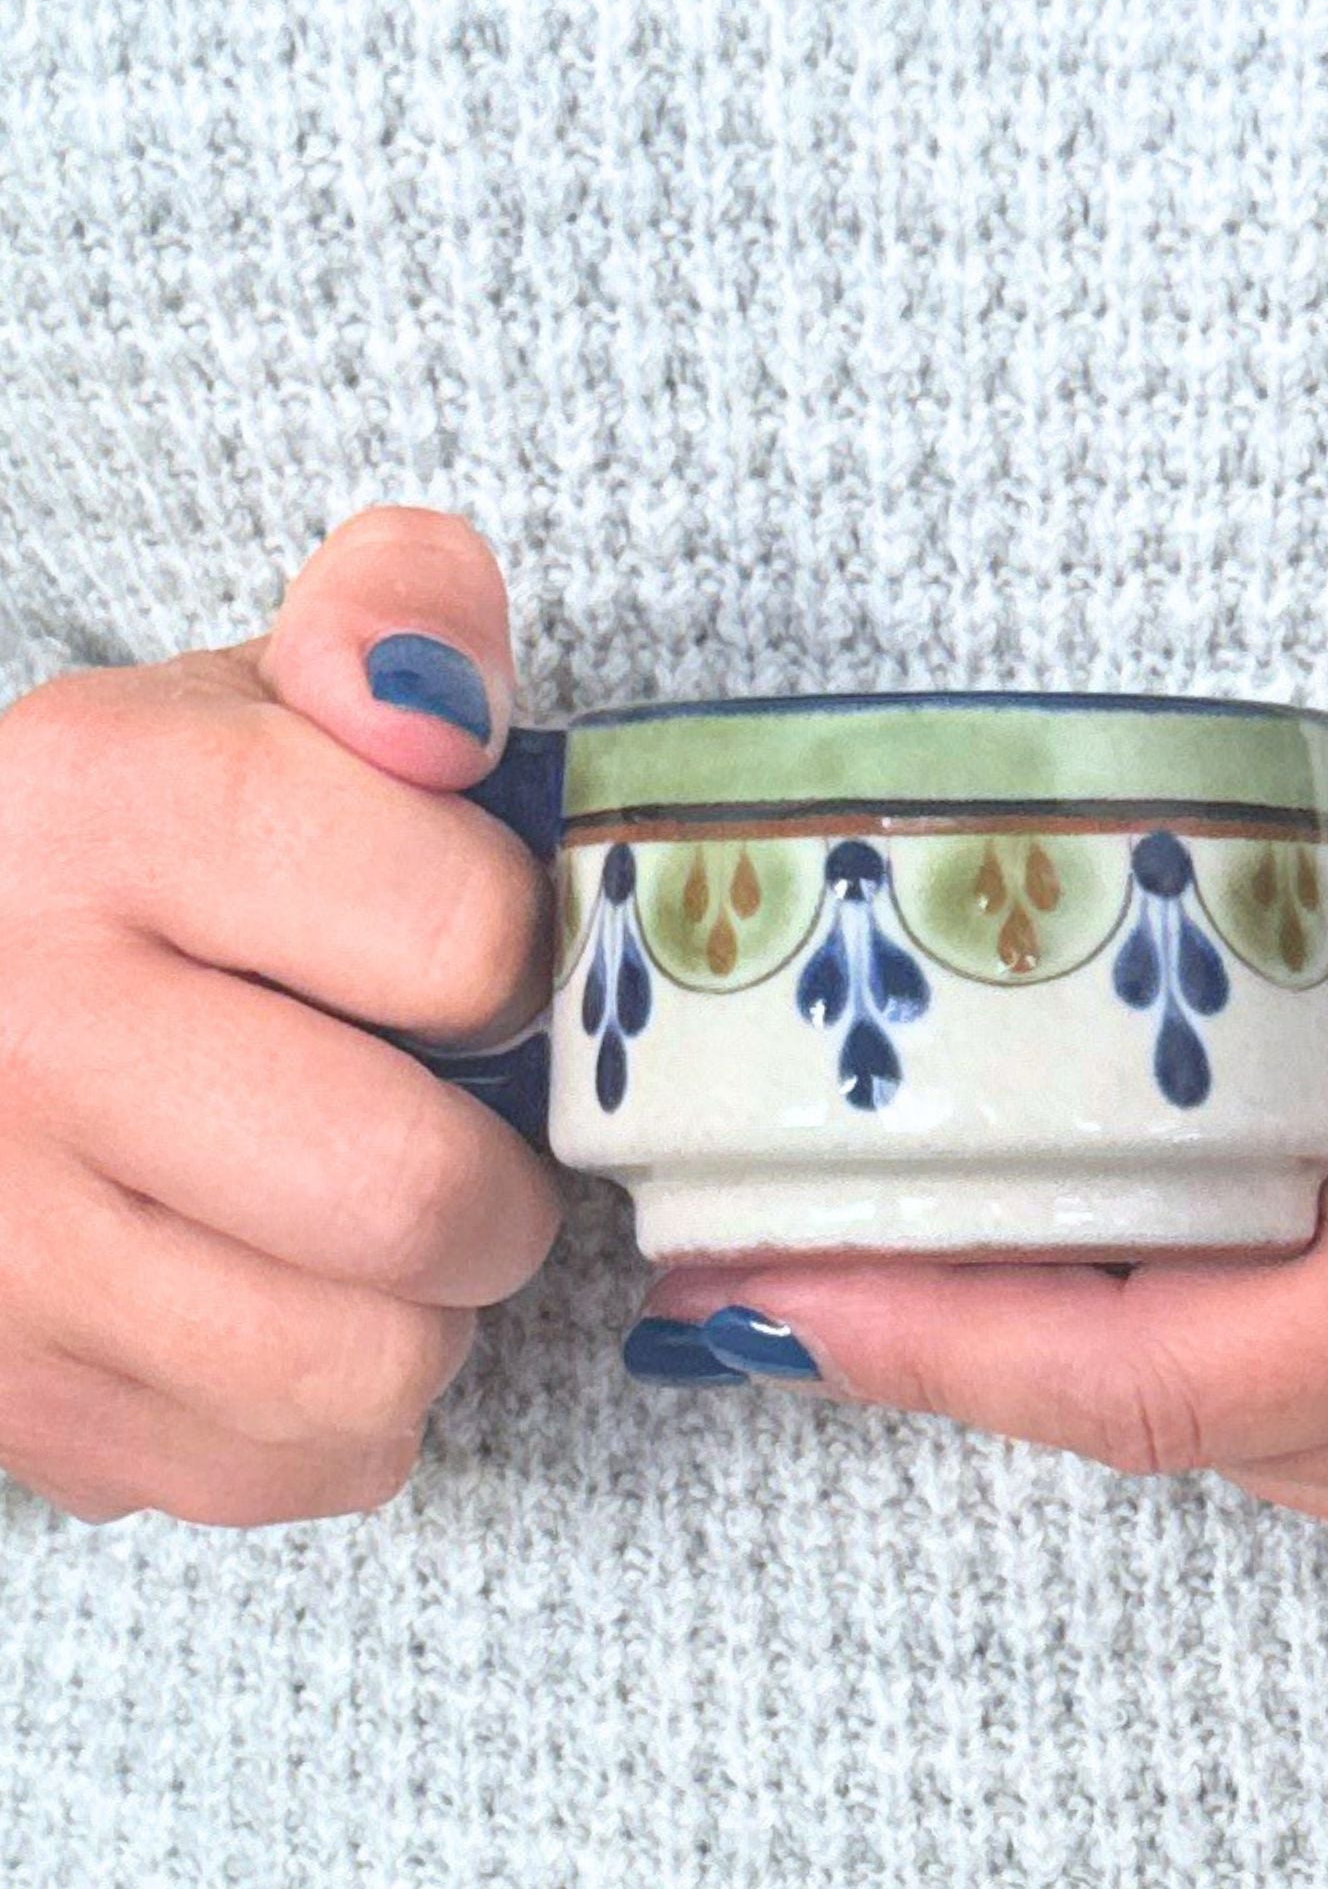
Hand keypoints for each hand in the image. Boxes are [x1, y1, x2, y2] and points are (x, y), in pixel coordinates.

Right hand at [0, 508, 559, 1525]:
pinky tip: (289, 1303)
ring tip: (375, 1223)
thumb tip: (443, 704)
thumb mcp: (266, 694)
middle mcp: (18, 1025)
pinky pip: (292, 1470)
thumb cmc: (147, 852)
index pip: (465, 935)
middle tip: (469, 1137)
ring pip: (365, 1366)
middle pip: (414, 1195)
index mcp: (106, 809)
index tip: (469, 962)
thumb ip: (398, 619)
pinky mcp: (8, 1400)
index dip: (514, 962)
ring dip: (430, 1308)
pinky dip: (344, 1409)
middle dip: (500, 1183)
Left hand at [635, 747, 1327, 1566]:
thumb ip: (1225, 1043)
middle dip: (984, 1342)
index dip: (942, 1344)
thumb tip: (1032, 1110)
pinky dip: (1212, 1370)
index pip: (1160, 1371)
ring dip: (1094, 1358)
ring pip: (1245, 1451)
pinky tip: (1140, 1275)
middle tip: (815, 1248)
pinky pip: (1326, 1445)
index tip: (771, 1298)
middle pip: (1183, 1426)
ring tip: (947, 1248)